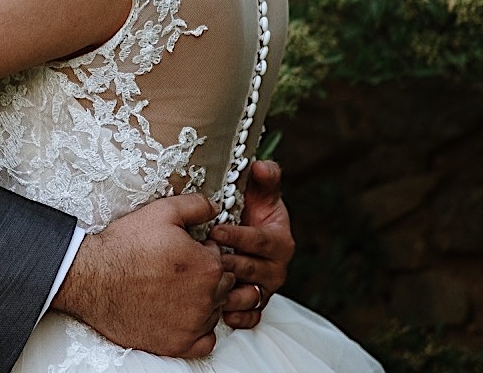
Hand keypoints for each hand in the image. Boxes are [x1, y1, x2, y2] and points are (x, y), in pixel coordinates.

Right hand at [52, 194, 230, 357]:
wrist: (92, 278)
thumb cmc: (125, 246)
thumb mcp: (162, 212)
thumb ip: (196, 206)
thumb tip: (215, 207)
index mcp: (208, 266)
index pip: (221, 258)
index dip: (202, 252)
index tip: (184, 253)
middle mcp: (207, 298)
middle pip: (222, 286)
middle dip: (205, 277)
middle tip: (177, 271)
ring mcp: (193, 325)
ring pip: (214, 312)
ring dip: (202, 301)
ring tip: (172, 290)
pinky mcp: (178, 345)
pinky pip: (206, 341)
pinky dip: (198, 330)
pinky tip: (180, 316)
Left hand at [210, 159, 293, 329]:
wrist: (243, 236)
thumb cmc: (250, 211)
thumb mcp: (258, 192)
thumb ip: (264, 178)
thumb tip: (261, 164)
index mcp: (279, 240)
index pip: (260, 241)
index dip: (238, 235)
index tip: (215, 230)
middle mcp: (276, 268)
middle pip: (252, 270)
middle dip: (228, 264)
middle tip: (203, 258)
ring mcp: (265, 288)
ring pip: (251, 296)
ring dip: (229, 294)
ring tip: (206, 286)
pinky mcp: (255, 306)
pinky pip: (251, 317)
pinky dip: (237, 317)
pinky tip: (219, 312)